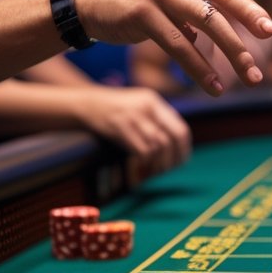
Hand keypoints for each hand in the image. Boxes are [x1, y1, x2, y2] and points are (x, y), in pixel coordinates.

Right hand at [73, 0, 271, 96]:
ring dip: (229, 56)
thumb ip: (195, 14)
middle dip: (245, 41)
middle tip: (259, 69)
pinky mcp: (143, 14)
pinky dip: (198, 67)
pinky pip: (179, 45)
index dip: (252, 12)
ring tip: (245, 80)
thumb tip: (224, 36)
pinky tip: (211, 85)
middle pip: (223, 10)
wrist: (87, 4)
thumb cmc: (134, 6)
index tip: (271, 32)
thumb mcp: (169, 3)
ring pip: (206, 26)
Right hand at [76, 86, 191, 176]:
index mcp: (155, 101)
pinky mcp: (121, 127)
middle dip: (174, 158)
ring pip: (158, 146)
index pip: (180, 128)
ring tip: (155, 171)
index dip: (184, 148)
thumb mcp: (140, 106)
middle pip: (173, 138)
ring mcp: (134, 116)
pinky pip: (142, 150)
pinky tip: (143, 166)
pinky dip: (146, 162)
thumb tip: (178, 146)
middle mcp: (148, 107)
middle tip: (170, 170)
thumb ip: (158, 119)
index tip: (182, 161)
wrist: (88, 104)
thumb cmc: (116, 109)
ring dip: (159, 163)